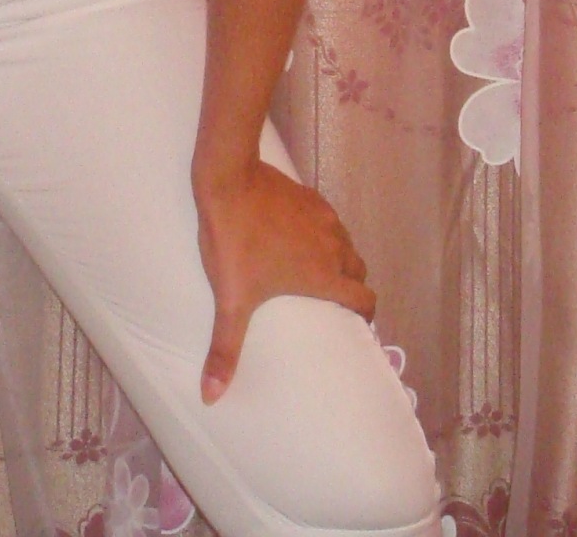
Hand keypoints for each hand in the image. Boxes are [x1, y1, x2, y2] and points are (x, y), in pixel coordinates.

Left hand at [192, 159, 372, 403]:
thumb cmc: (235, 243)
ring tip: (316, 270)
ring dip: (340, 259)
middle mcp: (333, 247)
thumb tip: (211, 397)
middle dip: (352, 287)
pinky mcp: (311, 197)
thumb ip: (225, 349)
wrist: (229, 179)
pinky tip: (299, 237)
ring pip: (346, 244)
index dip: (365, 314)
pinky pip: (329, 221)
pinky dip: (324, 234)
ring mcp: (325, 218)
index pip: (364, 299)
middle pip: (359, 271)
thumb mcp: (230, 300)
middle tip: (332, 300)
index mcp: (324, 275)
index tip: (354, 324)